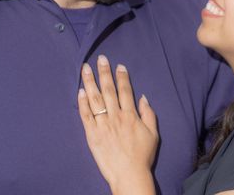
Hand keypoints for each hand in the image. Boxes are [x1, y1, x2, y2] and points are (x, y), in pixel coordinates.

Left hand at [78, 55, 157, 194]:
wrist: (129, 175)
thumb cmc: (143, 155)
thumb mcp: (153, 133)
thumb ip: (148, 114)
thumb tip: (143, 97)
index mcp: (131, 115)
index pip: (125, 91)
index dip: (122, 77)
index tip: (119, 65)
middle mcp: (116, 117)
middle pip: (108, 90)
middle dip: (104, 73)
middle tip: (100, 59)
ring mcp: (102, 125)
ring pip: (95, 99)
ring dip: (90, 82)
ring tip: (85, 69)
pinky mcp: (92, 135)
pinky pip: (86, 116)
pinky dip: (82, 103)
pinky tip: (80, 92)